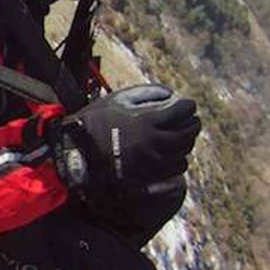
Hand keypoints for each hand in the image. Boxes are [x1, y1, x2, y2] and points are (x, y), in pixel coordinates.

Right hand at [54, 84, 200, 194]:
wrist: (77, 154)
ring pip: (184, 153)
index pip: (182, 112)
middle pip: (188, 134)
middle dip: (193, 124)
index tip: (187, 105)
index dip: (188, 106)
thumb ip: (144, 93)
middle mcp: (154, 143)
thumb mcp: (115, 100)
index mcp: (148, 122)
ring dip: (186, 144)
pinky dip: (177, 161)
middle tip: (191, 120)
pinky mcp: (148, 176)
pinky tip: (171, 156)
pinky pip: (175, 170)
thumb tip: (168, 94)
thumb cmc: (93, 124)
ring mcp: (152, 162)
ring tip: (180, 138)